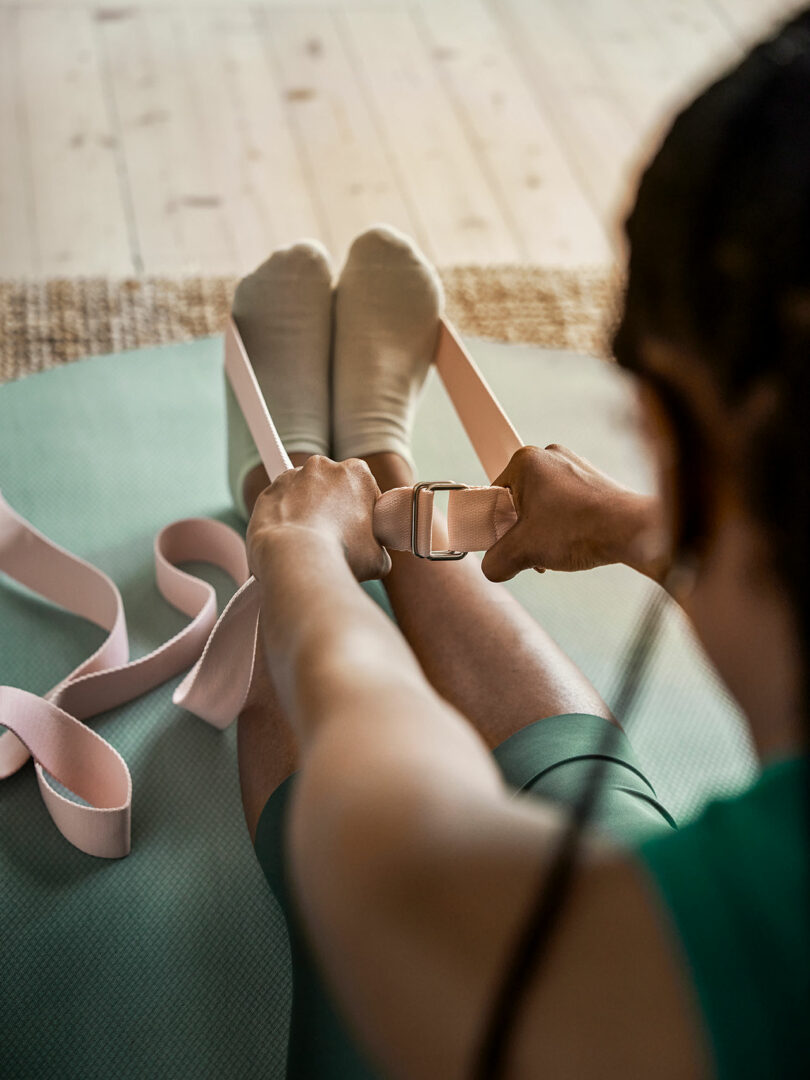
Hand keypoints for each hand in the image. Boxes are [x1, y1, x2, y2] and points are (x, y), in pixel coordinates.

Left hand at [246, 456, 391, 581]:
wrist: (297, 559)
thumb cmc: (342, 554)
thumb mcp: (378, 557)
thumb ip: (377, 546)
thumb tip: (373, 553)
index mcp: (357, 473)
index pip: (363, 489)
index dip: (362, 513)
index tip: (358, 532)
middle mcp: (323, 465)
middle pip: (332, 487)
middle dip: (333, 508)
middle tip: (334, 538)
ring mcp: (292, 476)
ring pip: (304, 494)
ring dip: (307, 512)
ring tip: (310, 543)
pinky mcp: (269, 492)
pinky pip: (281, 506)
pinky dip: (285, 520)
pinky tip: (291, 542)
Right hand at [481, 445, 663, 581]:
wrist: (630, 531)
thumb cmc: (578, 529)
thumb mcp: (523, 551)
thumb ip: (496, 561)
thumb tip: (493, 568)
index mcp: (526, 461)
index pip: (494, 496)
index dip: (495, 526)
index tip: (504, 544)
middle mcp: (549, 456)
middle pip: (519, 501)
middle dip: (522, 531)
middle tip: (530, 550)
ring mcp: (574, 466)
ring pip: (542, 505)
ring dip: (542, 531)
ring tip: (554, 550)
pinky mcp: (592, 481)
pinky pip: (564, 505)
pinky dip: (562, 526)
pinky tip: (571, 544)